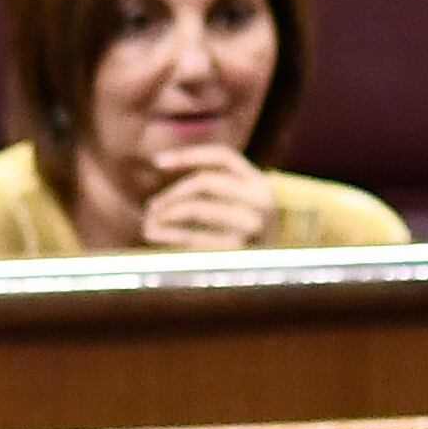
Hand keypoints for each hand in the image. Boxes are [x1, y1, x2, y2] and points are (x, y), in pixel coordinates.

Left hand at [139, 146, 276, 249]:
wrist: (279, 273)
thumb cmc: (244, 234)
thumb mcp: (238, 204)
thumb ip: (212, 185)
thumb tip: (160, 165)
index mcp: (259, 183)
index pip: (222, 156)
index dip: (188, 155)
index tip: (157, 162)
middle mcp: (262, 200)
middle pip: (205, 181)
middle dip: (171, 193)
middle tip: (150, 207)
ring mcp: (253, 226)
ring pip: (197, 207)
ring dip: (166, 212)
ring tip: (148, 222)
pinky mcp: (240, 251)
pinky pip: (194, 237)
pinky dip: (168, 233)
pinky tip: (153, 234)